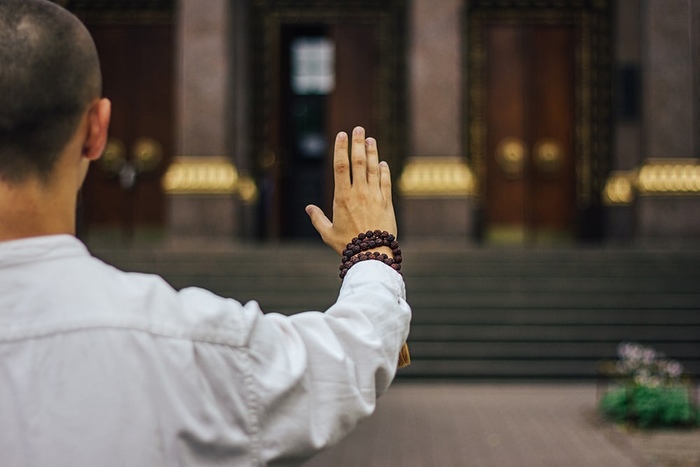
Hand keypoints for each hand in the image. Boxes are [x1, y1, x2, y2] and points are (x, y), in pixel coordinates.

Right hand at [306, 126, 397, 255]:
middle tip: (358, 128)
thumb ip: (318, 219)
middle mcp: (359, 192)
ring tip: (370, 140)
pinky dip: (384, 171)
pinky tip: (382, 163)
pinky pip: (386, 182)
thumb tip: (308, 208)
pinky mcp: (387, 202)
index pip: (341, 166)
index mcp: (342, 197)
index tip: (342, 135)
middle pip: (358, 161)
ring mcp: (375, 196)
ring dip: (372, 152)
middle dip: (358, 142)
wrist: (372, 254)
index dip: (341, 148)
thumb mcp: (328, 233)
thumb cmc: (347, 245)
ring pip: (373, 168)